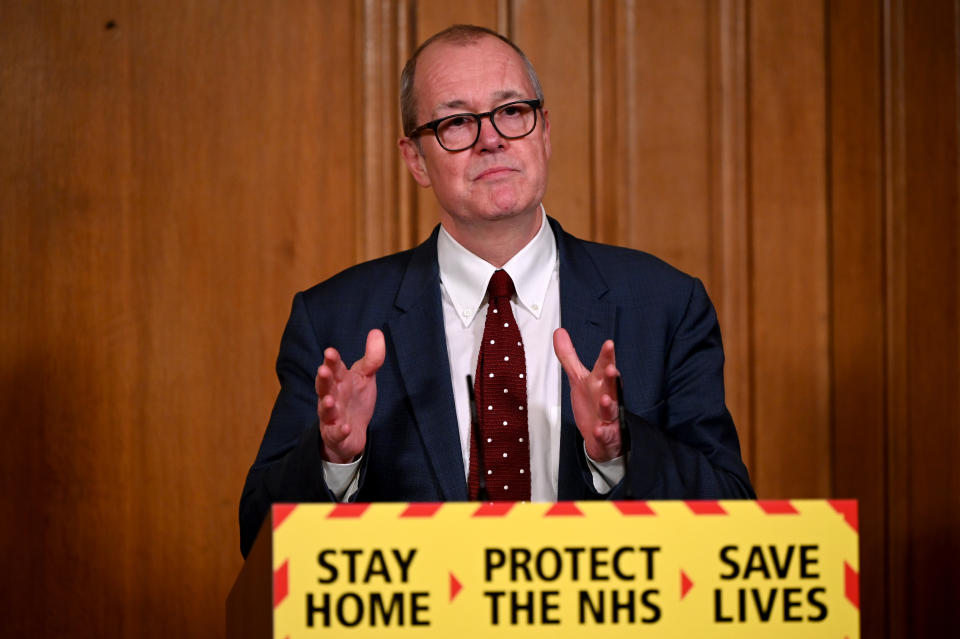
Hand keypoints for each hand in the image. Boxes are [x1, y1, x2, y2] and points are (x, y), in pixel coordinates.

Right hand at [315, 329, 385, 462]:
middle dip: (323, 378)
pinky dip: (339, 431)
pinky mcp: (336, 435)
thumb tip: (377, 332)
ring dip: (326, 405)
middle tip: (322, 369)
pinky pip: (336, 433)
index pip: (334, 368)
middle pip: (325, 386)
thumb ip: (372, 357)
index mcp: (339, 381)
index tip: (330, 352)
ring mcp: (332, 416)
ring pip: (326, 410)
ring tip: (328, 400)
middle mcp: (332, 396)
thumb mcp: (365, 376)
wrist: (351, 432)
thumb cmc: (355, 399)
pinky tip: (345, 428)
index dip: (332, 360)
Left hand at [552, 328, 621, 461]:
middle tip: (612, 368)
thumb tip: (559, 331)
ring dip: (609, 404)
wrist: (602, 435)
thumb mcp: (578, 378)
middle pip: (612, 385)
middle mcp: (608, 396)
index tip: (608, 343)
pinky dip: (603, 433)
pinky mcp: (607, 434)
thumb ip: (568, 356)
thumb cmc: (592, 403)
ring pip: (611, 409)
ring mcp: (609, 416)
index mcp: (601, 382)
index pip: (604, 366)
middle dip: (612, 376)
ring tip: (606, 399)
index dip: (606, 355)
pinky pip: (606, 434)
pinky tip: (599, 430)